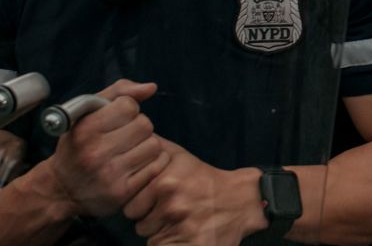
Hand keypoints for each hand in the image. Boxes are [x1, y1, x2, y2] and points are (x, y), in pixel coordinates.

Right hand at [45, 79, 166, 217]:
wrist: (61, 189)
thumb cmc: (78, 144)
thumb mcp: (86, 113)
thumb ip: (119, 92)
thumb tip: (151, 88)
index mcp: (84, 130)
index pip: (129, 106)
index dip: (127, 109)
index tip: (117, 118)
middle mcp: (95, 153)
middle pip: (145, 125)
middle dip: (138, 127)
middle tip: (125, 136)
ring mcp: (109, 175)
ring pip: (154, 145)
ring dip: (146, 145)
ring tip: (130, 150)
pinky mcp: (122, 192)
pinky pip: (157, 166)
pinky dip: (152, 162)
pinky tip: (136, 163)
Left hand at [125, 139, 267, 244]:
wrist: (241, 201)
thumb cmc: (204, 178)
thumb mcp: (179, 156)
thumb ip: (153, 147)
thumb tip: (131, 136)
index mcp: (165, 183)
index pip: (129, 204)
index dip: (141, 202)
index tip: (155, 198)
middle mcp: (172, 205)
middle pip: (138, 223)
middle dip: (149, 218)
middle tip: (169, 210)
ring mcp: (181, 228)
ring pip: (149, 237)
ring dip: (160, 231)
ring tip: (178, 220)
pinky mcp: (189, 245)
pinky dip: (169, 243)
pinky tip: (181, 233)